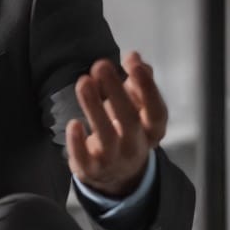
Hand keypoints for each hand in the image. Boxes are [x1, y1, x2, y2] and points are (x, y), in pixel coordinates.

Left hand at [66, 50, 167, 196]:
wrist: (114, 173)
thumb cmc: (126, 129)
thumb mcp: (137, 107)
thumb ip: (138, 82)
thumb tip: (134, 56)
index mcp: (152, 131)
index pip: (156, 111)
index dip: (147, 88)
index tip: (134, 64)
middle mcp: (136, 147)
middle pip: (130, 120)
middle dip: (116, 91)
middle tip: (101, 65)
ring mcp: (114, 161)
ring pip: (105, 136)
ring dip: (94, 107)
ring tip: (84, 81)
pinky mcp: (91, 169)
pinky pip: (83, 157)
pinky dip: (77, 142)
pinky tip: (74, 123)